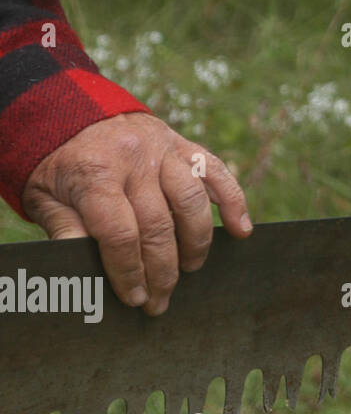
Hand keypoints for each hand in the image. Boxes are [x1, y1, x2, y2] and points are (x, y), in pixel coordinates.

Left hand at [21, 112, 252, 314]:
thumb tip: (85, 267)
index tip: (135, 298)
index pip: (121, 233)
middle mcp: (135, 159)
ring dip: (196, 243)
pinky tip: (242, 230)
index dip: (130, 271)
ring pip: (192, 202)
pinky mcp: (184, 145)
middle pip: (159, 224)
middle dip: (163, 270)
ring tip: (191, 269)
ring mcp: (164, 149)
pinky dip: (234, 202)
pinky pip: (217, 172)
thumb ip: (65, 229)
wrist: (74, 113)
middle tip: (161, 300)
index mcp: (95, 173)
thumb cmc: (59, 165)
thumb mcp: (44, 196)